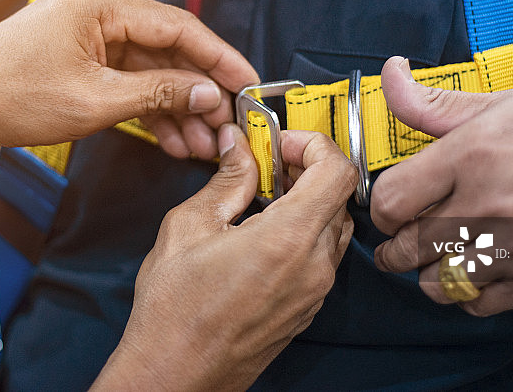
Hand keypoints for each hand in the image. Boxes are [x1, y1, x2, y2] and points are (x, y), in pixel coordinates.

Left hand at [0, 0, 258, 165]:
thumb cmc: (12, 96)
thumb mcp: (95, 100)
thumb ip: (160, 92)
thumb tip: (209, 93)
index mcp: (102, 4)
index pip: (179, 28)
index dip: (219, 58)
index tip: (248, 83)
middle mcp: (100, 12)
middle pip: (169, 51)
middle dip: (198, 93)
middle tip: (226, 125)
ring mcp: (92, 36)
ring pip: (151, 72)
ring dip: (177, 108)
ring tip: (201, 145)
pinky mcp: (85, 60)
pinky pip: (129, 83)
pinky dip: (150, 110)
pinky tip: (173, 140)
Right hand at [92, 125, 356, 390]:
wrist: (175, 374)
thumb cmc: (174, 311)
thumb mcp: (189, 227)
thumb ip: (226, 181)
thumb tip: (240, 148)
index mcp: (287, 240)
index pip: (338, 171)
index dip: (314, 144)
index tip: (281, 144)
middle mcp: (312, 267)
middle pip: (339, 196)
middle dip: (307, 170)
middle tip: (268, 165)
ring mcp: (315, 291)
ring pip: (333, 226)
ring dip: (308, 202)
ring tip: (264, 199)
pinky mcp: (307, 308)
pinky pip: (322, 256)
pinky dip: (304, 232)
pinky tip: (265, 233)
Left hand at [370, 56, 512, 315]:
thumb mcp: (503, 103)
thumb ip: (435, 103)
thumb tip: (390, 76)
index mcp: (474, 155)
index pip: (391, 200)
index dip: (380, 207)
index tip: (389, 208)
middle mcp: (489, 206)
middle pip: (407, 249)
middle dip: (394, 246)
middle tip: (399, 239)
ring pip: (437, 285)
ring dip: (429, 273)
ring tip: (436, 256)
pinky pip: (479, 305)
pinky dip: (468, 294)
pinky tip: (474, 271)